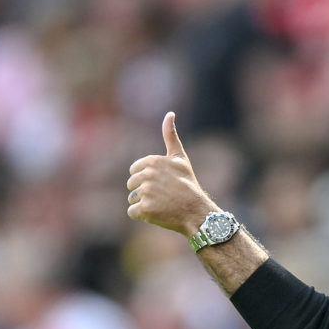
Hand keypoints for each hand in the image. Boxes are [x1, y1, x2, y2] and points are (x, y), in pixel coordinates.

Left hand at [126, 112, 216, 235]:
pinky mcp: (145, 209)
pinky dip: (142, 215)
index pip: (134, 171)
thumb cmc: (188, 185)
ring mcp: (146, 192)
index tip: (161, 184)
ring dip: (143, 204)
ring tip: (161, 205)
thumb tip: (170, 113)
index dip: (146, 180)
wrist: (196, 212)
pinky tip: (157, 213)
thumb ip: (170, 136)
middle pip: (131, 185)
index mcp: (152, 161)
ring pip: (132, 199)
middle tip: (163, 196)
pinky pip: (132, 212)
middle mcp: (148, 175)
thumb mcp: (180, 158)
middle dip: (143, 192)